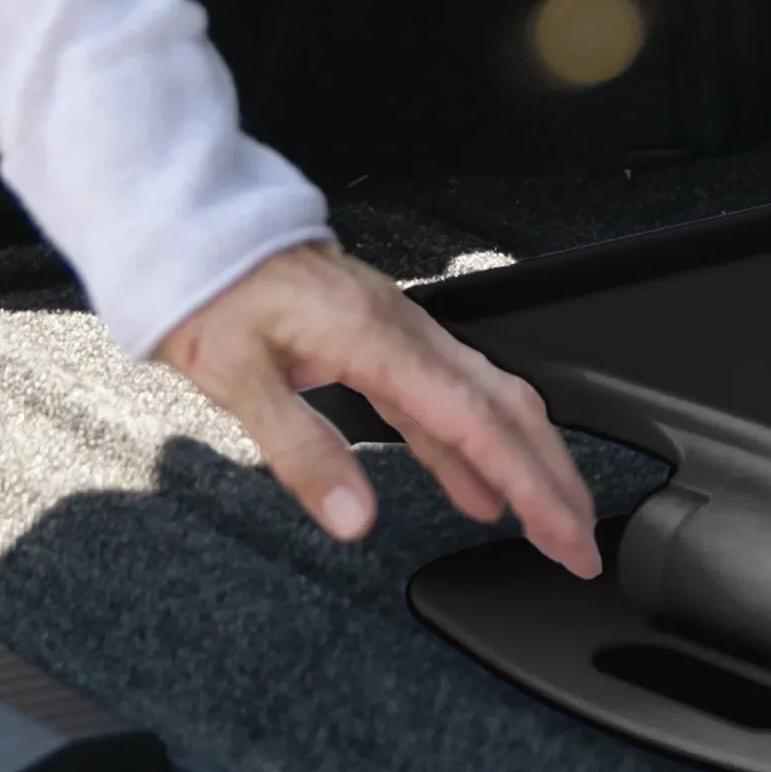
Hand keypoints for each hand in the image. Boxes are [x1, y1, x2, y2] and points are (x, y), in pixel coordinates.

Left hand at [158, 240, 599, 577]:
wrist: (190, 226)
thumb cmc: (207, 288)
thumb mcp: (236, 377)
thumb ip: (300, 450)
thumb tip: (355, 517)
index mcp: (376, 338)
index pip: (477, 423)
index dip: (529, 485)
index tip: (563, 536)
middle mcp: (402, 328)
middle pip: (505, 409)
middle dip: (553, 479)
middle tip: (580, 544)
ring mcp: (396, 330)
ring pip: (485, 400)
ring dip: (522, 463)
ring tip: (546, 523)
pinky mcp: (380, 337)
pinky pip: (445, 397)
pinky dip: (472, 447)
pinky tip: (475, 487)